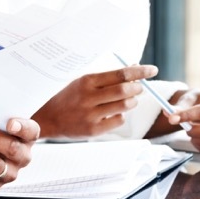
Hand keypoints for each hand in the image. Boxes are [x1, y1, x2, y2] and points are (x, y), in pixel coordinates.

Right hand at [33, 66, 156, 138]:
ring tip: (130, 100)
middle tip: (140, 87)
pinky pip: (118, 120)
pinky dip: (121, 115)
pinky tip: (114, 112)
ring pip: (124, 106)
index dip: (139, 72)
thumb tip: (133, 68)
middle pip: (125, 90)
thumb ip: (107, 77)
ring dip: (132, 102)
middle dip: (138, 88)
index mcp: (86, 81)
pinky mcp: (92, 130)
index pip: (120, 74)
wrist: (47, 118)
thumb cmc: (68, 97)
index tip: (152, 70)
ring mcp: (90, 115)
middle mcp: (88, 97)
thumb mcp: (83, 82)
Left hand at [166, 90, 199, 151]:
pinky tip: (196, 138)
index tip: (172, 119)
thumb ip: (179, 107)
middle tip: (185, 128)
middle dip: (194, 131)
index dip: (187, 116)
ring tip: (191, 132)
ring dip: (196, 140)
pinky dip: (199, 146)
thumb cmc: (195, 102)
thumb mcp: (187, 99)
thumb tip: (169, 113)